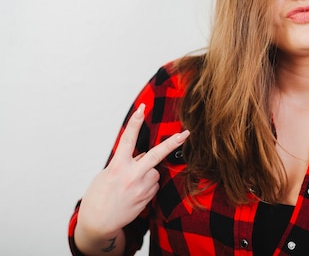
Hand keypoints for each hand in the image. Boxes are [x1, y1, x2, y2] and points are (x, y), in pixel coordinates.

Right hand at [76, 104, 189, 237]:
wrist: (99, 224)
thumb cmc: (99, 196)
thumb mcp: (106, 174)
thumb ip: (125, 163)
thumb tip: (143, 157)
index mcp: (117, 167)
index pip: (127, 139)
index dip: (135, 122)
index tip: (142, 107)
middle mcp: (131, 176)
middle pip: (156, 155)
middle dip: (172, 143)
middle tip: (186, 133)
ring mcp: (141, 188)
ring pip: (154, 171)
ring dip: (147, 173)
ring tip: (130, 185)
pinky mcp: (148, 197)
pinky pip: (154, 184)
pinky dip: (147, 185)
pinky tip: (134, 193)